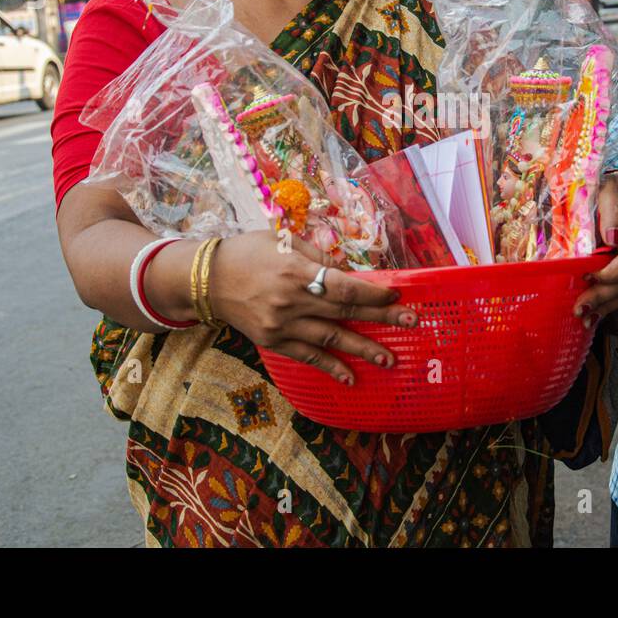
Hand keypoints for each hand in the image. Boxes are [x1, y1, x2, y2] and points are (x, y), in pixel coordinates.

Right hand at [208, 231, 415, 384]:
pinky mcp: (272, 341)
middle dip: (381, 318)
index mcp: (296, 270)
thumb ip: (318, 256)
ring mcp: (281, 324)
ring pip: (330, 339)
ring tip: (389, 358)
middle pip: (344, 312)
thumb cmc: (248, 252)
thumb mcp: (283, 241)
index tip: (396, 295)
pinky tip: (350, 377)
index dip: (372, 293)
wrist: (206, 280)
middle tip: (411, 323)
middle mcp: (291, 300)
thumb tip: (348, 272)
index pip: (343, 286)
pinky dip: (330, 367)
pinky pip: (307, 356)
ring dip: (362, 349)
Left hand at [572, 172, 617, 325]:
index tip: (587, 274)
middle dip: (606, 292)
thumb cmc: (609, 188)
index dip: (612, 269)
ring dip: (607, 304)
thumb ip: (612, 208)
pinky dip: (613, 304)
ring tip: (582, 316)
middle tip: (579, 306)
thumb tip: (613, 239)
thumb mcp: (608, 187)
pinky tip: (594, 316)